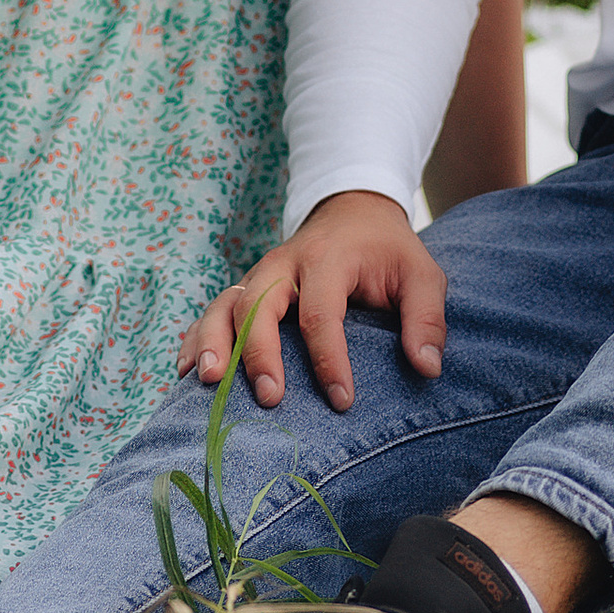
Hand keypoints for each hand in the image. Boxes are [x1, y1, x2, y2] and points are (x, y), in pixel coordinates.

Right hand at [176, 189, 444, 410]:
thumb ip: (427, 317)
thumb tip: (427, 367)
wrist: (353, 211)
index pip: (321, 311)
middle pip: (258, 304)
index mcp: (328, 259)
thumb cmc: (388, 252)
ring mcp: (258, 275)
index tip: (343, 401)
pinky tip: (186, 374)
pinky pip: (212, 312)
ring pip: (224, 305)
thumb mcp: (422, 274)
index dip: (329, 359)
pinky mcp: (245, 289)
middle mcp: (284, 264)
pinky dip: (195, 341)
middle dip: (259, 353)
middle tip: (270, 399)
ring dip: (212, 342)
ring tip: (207, 382)